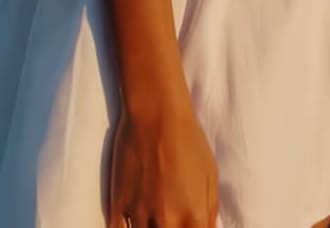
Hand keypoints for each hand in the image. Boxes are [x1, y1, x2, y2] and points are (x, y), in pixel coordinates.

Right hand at [108, 97, 219, 227]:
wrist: (157, 113)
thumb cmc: (188, 140)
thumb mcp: (210, 174)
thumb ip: (210, 210)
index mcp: (193, 215)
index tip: (188, 225)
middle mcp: (166, 220)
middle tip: (170, 220)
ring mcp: (140, 213)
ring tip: (155, 218)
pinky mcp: (118, 203)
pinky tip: (134, 222)